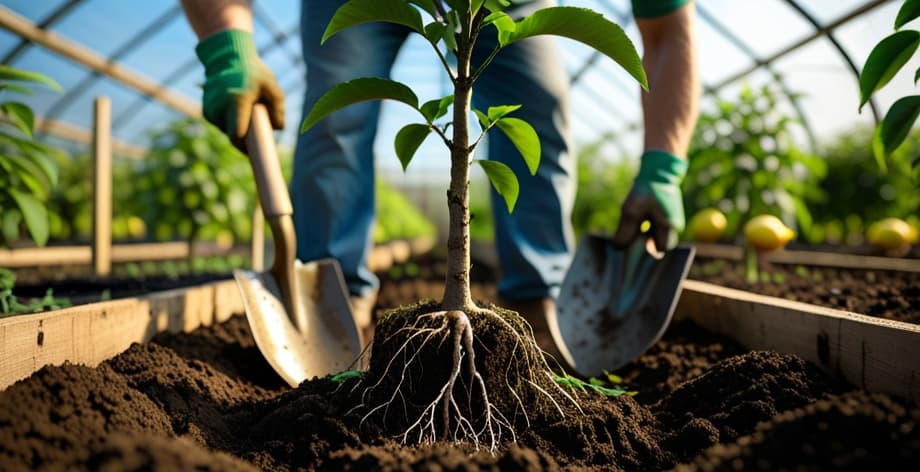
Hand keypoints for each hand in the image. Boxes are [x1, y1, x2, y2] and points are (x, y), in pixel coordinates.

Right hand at [195, 29, 284, 148]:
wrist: (228, 57)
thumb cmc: (254, 73)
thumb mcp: (272, 86)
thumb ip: (279, 109)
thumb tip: (279, 128)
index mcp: (236, 101)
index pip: (237, 136)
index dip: (246, 149)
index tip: (256, 154)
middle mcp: (219, 107)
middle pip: (235, 135)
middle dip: (247, 135)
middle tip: (259, 124)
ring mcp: (210, 109)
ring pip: (229, 131)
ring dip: (240, 127)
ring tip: (247, 108)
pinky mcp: (207, 111)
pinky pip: (223, 125)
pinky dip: (232, 121)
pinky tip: (237, 107)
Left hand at [612, 150, 687, 252]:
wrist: (658, 172)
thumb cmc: (646, 190)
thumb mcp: (630, 210)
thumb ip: (625, 231)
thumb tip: (618, 248)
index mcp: (669, 227)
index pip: (659, 250)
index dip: (645, 250)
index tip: (632, 243)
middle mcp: (675, 228)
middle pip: (657, 245)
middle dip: (643, 242)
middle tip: (631, 233)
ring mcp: (672, 223)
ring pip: (654, 237)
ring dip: (642, 234)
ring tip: (635, 222)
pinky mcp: (667, 219)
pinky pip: (655, 230)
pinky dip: (645, 227)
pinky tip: (638, 219)